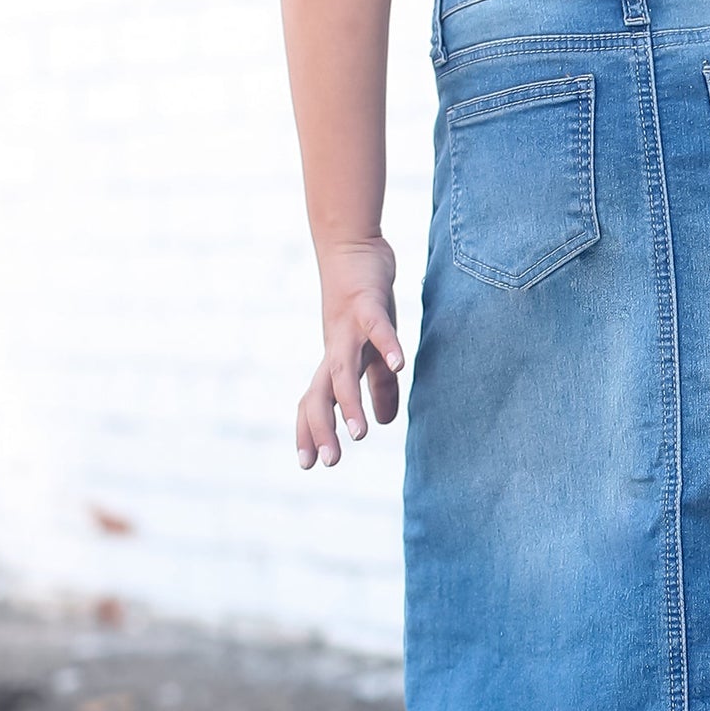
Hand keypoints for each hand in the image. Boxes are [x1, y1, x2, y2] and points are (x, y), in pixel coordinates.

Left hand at [297, 237, 402, 467]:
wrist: (351, 246)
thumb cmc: (362, 300)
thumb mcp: (373, 348)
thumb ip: (379, 386)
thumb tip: (385, 422)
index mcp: (335, 361)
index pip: (313, 403)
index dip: (309, 432)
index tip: (308, 464)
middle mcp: (335, 348)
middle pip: (319, 394)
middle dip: (323, 429)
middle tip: (329, 463)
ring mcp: (348, 327)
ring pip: (342, 369)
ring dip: (348, 402)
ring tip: (360, 433)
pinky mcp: (367, 303)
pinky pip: (376, 328)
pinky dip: (388, 346)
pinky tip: (401, 365)